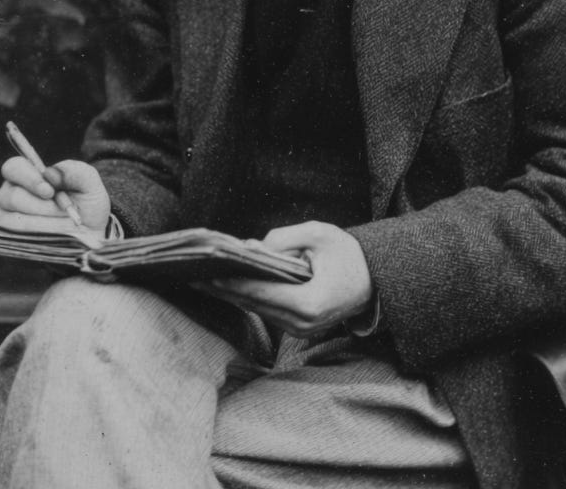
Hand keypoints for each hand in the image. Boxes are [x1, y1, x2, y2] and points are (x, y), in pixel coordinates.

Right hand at [0, 157, 111, 233]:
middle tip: (63, 212)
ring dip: (44, 224)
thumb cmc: (86, 207)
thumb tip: (50, 174)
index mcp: (26, 176)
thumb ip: (75, 172)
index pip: (13, 167)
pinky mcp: (5, 242)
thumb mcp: (89, 186)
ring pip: (14, 221)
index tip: (50, 191)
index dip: (30, 178)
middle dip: (42, 206)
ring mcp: (3, 219)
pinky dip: (39, 240)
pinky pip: (15, 241)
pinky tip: (54, 238)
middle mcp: (8, 195)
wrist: (88, 238)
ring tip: (64, 226)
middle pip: (12, 197)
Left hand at [198, 221, 373, 336]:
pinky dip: (245, 296)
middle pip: (253, 304)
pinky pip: (265, 310)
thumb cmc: (347, 253)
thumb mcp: (318, 234)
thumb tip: (251, 248)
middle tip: (190, 273)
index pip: (260, 293)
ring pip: (256, 309)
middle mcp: (302, 324)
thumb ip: (284, 239)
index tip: (204, 273)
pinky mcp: (296, 327)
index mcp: (309, 303)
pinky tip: (225, 284)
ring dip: (230, 293)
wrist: (374, 279)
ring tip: (200, 276)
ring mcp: (299, 331)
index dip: (230, 282)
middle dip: (222, 288)